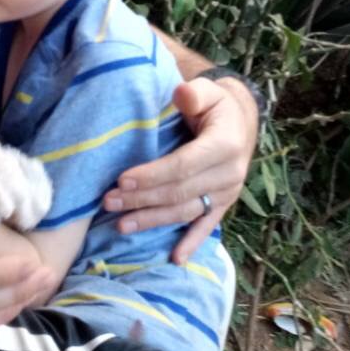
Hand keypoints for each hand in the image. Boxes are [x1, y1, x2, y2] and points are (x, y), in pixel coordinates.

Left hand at [103, 77, 257, 263]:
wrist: (240, 122)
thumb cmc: (215, 105)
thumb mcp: (208, 92)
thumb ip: (195, 92)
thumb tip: (181, 93)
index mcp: (225, 145)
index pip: (184, 165)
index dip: (153, 175)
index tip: (122, 180)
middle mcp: (230, 174)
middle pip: (180, 192)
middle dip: (142, 199)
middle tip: (108, 202)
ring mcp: (227, 193)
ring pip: (186, 212)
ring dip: (153, 220)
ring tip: (121, 225)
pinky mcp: (223, 205)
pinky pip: (206, 226)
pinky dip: (192, 244)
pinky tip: (175, 259)